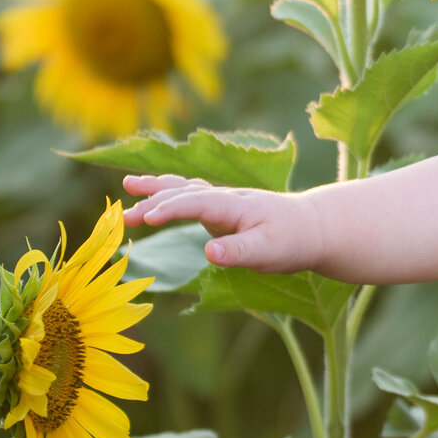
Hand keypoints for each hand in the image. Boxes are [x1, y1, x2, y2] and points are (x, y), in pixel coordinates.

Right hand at [119, 174, 324, 273]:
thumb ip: (239, 251)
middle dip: (153, 200)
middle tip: (123, 214)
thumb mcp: (269, 252)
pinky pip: (190, 197)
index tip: (146, 218)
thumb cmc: (293, 241)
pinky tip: (155, 198)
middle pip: (184, 192)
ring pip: (185, 189)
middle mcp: (226, 197)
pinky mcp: (222, 209)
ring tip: (127, 185)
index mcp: (236, 205)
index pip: (197, 202)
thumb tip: (209, 251)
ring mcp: (223, 201)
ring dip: (156, 188)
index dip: (171, 208)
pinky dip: (169, 194)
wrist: (313, 227)